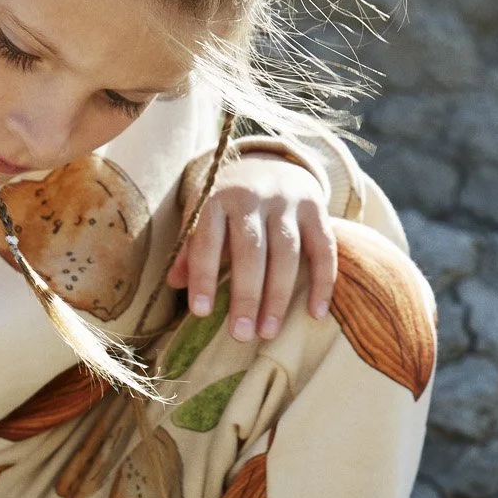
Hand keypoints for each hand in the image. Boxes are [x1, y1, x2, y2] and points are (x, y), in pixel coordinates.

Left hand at [167, 153, 336, 341]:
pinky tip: (315, 314)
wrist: (269, 162)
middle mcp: (253, 197)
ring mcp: (288, 202)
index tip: (201, 313)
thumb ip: (190, 247)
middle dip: (246, 296)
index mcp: (217, 198)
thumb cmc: (228, 201)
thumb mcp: (202, 215)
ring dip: (278, 297)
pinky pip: (323, 249)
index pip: (208, 241)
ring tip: (268, 332)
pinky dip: (322, 283)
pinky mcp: (317, 208)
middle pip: (251, 251)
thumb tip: (174, 283)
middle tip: (240, 335)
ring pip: (287, 253)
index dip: (204, 277)